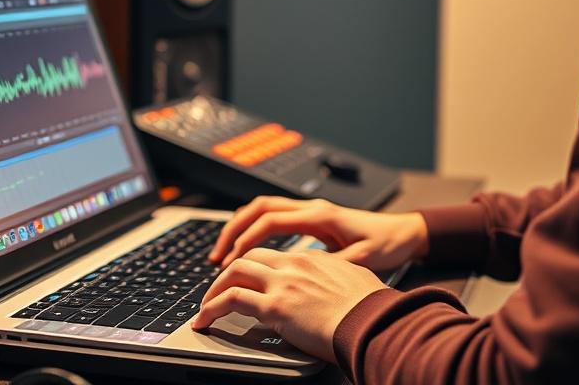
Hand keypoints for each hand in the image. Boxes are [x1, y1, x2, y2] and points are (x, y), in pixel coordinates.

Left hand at [191, 247, 385, 361]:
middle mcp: (294, 264)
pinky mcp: (275, 306)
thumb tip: (336, 290)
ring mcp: (283, 283)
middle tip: (218, 290)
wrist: (373, 321)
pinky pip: (231, 299)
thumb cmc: (371, 308)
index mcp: (312, 259)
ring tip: (206, 307)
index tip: (246, 281)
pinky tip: (205, 320)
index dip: (254, 267)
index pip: (273, 256)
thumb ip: (337, 279)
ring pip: (234, 272)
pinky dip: (212, 307)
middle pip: (249, 256)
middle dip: (228, 272)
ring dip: (215, 289)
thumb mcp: (356, 282)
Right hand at [208, 196, 428, 271]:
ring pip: (264, 209)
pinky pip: (274, 217)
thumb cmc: (386, 244)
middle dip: (233, 230)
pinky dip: (255, 230)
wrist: (403, 232)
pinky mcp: (312, 219)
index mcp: (320, 215)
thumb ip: (333, 264)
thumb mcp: (361, 259)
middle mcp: (311, 208)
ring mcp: (310, 211)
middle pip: (259, 207)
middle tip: (216, 257)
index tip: (230, 261)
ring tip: (224, 253)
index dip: (247, 240)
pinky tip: (247, 250)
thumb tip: (304, 274)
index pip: (271, 220)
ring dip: (241, 228)